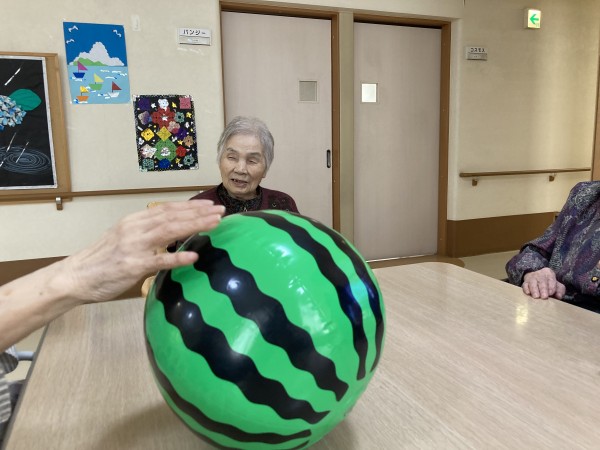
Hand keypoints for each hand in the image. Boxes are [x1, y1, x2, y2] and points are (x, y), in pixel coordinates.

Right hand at [60, 200, 224, 302]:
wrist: (76, 277)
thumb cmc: (103, 260)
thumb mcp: (125, 239)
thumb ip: (147, 234)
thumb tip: (174, 232)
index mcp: (134, 221)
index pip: (167, 209)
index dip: (191, 206)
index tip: (210, 206)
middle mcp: (135, 229)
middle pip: (172, 216)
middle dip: (199, 213)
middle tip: (221, 211)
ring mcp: (134, 246)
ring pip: (169, 231)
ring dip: (194, 226)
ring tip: (215, 224)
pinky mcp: (132, 266)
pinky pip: (159, 260)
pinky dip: (177, 257)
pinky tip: (194, 256)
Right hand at [522, 268, 565, 299]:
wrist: (537, 278)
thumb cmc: (549, 284)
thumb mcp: (557, 285)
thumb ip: (560, 291)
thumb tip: (559, 296)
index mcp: (549, 273)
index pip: (551, 279)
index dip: (551, 286)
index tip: (551, 293)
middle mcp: (539, 274)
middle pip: (541, 281)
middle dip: (543, 289)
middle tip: (544, 297)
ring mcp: (531, 277)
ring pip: (532, 283)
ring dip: (534, 290)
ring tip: (536, 297)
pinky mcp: (525, 282)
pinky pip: (525, 285)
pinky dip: (526, 289)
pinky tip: (528, 293)